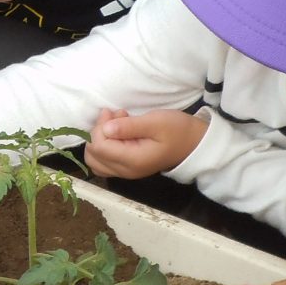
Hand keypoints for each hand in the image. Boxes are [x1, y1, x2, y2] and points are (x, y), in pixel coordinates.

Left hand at [84, 108, 206, 180]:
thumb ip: (129, 126)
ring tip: (117, 123)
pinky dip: (105, 145)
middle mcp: (125, 171)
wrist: (193, 143)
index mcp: (132, 160)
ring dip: (99, 139)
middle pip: (92, 156)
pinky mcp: (126, 168)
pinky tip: (118, 132)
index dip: (99, 128)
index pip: (99, 147)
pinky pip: (104, 161)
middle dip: (97, 133)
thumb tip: (106, 128)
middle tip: (114, 117)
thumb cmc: (177, 130)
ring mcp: (125, 172)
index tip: (112, 112)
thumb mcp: (156, 122)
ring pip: (95, 160)